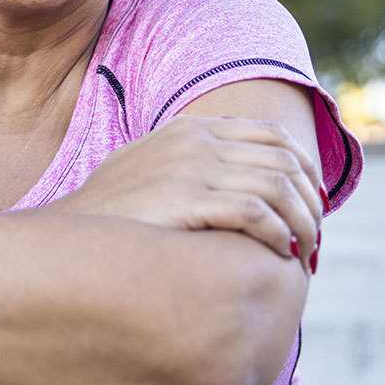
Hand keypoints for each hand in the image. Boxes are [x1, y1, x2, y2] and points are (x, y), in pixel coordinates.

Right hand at [45, 115, 322, 272]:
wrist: (69, 234)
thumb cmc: (112, 216)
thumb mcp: (150, 171)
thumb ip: (190, 164)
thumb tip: (236, 185)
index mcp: (190, 129)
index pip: (272, 136)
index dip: (305, 170)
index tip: (313, 204)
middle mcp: (195, 141)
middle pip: (283, 160)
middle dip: (311, 201)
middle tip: (315, 238)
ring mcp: (190, 167)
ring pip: (278, 187)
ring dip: (302, 223)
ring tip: (304, 253)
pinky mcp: (186, 199)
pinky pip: (256, 212)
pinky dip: (278, 234)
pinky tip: (278, 254)